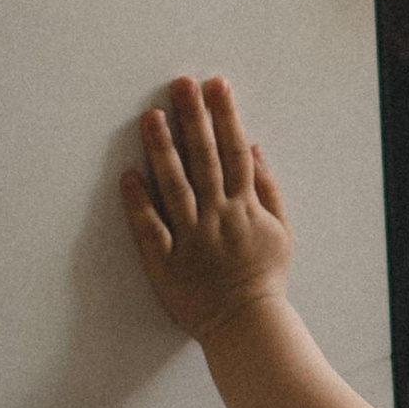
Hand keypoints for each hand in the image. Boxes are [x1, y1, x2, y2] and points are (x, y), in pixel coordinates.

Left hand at [121, 74, 291, 339]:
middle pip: (204, 160)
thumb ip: (267, 188)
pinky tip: (128, 174)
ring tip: (151, 116)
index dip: (225, 116)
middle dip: (193, 118)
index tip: (215, 86)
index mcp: (244, 208)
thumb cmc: (264, 278)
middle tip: (181, 84)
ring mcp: (190, 239)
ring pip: (174, 186)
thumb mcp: (280, 230)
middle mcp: (217, 217)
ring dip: (162, 150)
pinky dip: (138, 202)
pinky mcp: (165, 262)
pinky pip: (149, 229)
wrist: (246, 324)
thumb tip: (253, 148)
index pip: (234, 152)